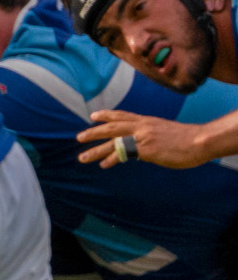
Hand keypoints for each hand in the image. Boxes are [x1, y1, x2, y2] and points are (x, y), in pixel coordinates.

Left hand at [77, 110, 210, 169]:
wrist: (200, 140)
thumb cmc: (186, 138)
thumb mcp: (165, 131)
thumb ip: (150, 135)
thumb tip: (140, 146)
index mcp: (147, 121)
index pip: (123, 115)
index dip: (107, 115)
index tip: (93, 115)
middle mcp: (142, 127)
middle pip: (112, 127)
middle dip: (94, 132)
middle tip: (79, 137)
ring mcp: (143, 137)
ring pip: (113, 141)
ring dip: (96, 150)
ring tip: (82, 157)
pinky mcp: (146, 149)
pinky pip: (124, 154)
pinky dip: (112, 159)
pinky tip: (103, 165)